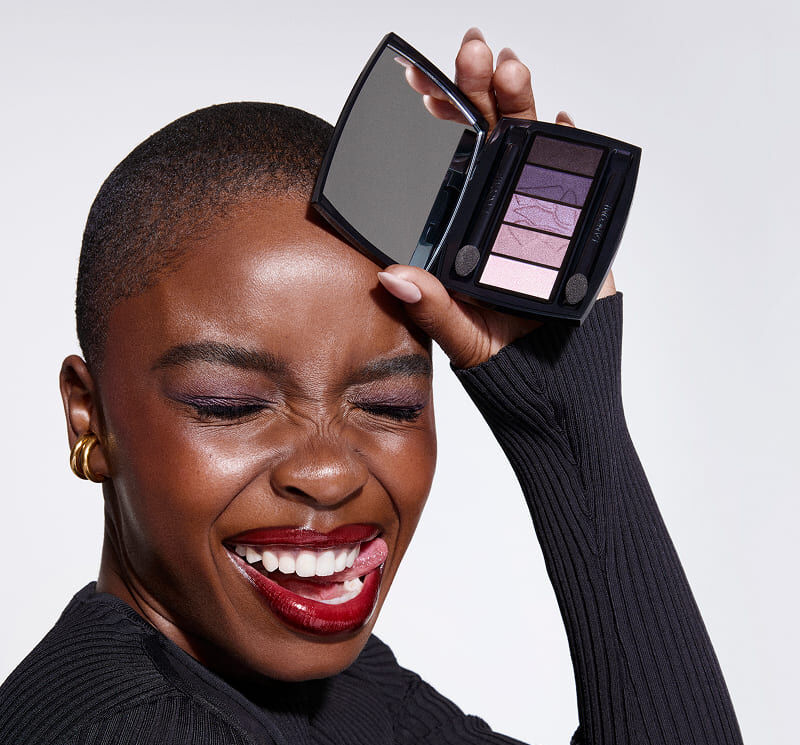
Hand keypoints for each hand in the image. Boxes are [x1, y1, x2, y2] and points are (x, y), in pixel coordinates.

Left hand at [377, 27, 615, 369]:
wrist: (556, 377)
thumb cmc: (500, 354)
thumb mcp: (459, 333)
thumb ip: (430, 307)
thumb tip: (390, 277)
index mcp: (462, 220)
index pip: (446, 158)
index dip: (437, 117)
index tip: (422, 83)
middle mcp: (495, 204)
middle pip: (487, 135)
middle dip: (479, 87)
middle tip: (471, 52)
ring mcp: (537, 206)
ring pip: (528, 142)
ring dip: (520, 100)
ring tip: (510, 70)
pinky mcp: (578, 219)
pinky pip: (576, 174)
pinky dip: (570, 144)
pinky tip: (561, 120)